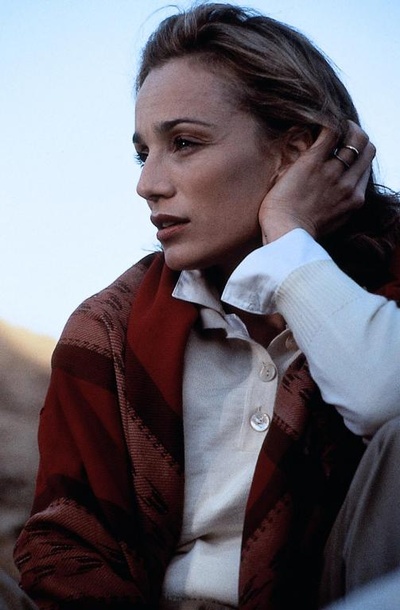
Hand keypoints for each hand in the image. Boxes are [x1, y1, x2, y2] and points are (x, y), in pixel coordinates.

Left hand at [259, 121, 375, 242]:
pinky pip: (331, 131)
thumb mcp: (328, 224)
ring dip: (346, 126)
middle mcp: (349, 184)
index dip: (357, 156)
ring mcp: (333, 172)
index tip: (344, 151)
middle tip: (342, 132)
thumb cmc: (298, 233)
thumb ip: (336, 208)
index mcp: (354, 200)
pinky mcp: (314, 162)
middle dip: (357, 137)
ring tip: (333, 124)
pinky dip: (328, 123)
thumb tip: (331, 200)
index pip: (365, 168)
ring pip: (355, 137)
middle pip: (366, 150)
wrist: (285, 233)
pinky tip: (317, 122)